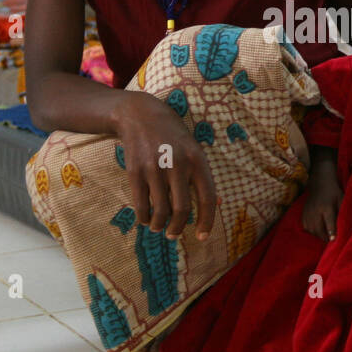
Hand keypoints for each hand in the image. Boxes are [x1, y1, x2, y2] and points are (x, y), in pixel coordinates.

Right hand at [113, 91, 216, 240]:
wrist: (140, 114)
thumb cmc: (172, 135)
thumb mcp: (193, 148)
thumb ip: (202, 175)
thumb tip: (216, 205)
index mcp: (197, 159)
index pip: (207, 198)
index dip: (207, 221)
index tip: (202, 237)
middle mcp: (178, 164)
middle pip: (182, 209)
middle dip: (178, 228)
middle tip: (173, 235)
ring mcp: (155, 167)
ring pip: (160, 210)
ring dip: (159, 225)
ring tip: (159, 228)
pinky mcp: (135, 171)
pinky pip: (141, 204)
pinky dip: (144, 217)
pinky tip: (146, 219)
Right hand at [301, 169, 342, 240]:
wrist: (320, 183)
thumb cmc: (334, 192)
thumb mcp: (341, 199)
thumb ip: (342, 211)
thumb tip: (346, 224)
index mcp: (326, 206)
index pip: (329, 221)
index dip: (331, 232)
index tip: (332, 240)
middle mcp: (316, 210)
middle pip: (318, 228)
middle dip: (324, 237)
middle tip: (330, 241)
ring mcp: (308, 212)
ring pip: (311, 229)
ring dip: (318, 235)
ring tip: (324, 237)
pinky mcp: (304, 213)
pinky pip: (306, 227)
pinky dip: (311, 231)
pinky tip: (317, 231)